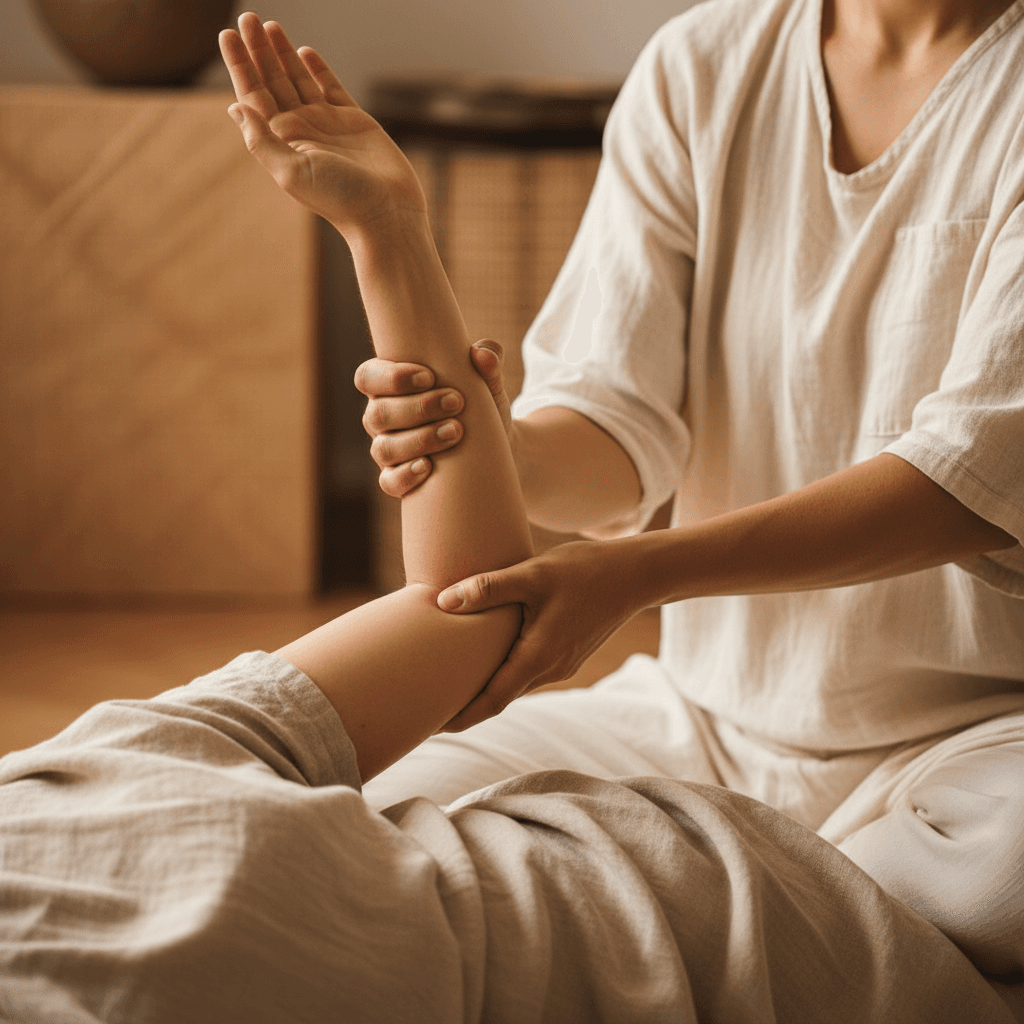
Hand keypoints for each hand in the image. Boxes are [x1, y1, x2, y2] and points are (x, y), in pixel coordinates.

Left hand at [219, 13, 425, 235]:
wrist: (386, 213)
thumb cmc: (339, 198)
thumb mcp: (292, 172)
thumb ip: (261, 140)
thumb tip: (235, 106)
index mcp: (282, 141)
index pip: (253, 96)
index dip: (240, 66)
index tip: (228, 35)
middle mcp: (302, 130)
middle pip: (272, 81)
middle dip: (258, 50)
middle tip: (246, 18)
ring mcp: (327, 124)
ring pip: (298, 79)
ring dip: (282, 53)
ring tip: (269, 25)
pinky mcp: (354, 121)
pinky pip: (331, 87)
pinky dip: (318, 69)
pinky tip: (304, 52)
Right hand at [356, 340, 515, 495]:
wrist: (495, 446)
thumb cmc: (480, 405)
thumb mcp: (487, 382)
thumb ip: (488, 361)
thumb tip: (483, 353)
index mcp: (389, 387)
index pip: (368, 377)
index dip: (391, 377)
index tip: (430, 376)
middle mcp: (381, 418)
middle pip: (377, 413)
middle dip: (417, 408)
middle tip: (456, 402)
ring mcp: (387, 450)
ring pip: (384, 448)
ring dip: (419, 439)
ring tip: (456, 431)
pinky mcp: (397, 479)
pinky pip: (389, 482)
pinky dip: (406, 475)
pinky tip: (428, 467)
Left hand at [435, 538, 645, 730]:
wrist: (637, 574)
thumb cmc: (585, 570)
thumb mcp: (533, 574)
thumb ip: (488, 588)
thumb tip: (443, 602)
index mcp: (539, 657)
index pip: (493, 700)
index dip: (461, 716)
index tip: (432, 726)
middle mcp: (550, 668)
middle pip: (501, 696)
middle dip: (467, 704)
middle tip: (429, 705)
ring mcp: (561, 663)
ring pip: (515, 682)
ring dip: (486, 686)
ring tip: (451, 681)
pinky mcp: (567, 651)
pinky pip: (528, 668)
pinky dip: (504, 669)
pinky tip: (488, 655)